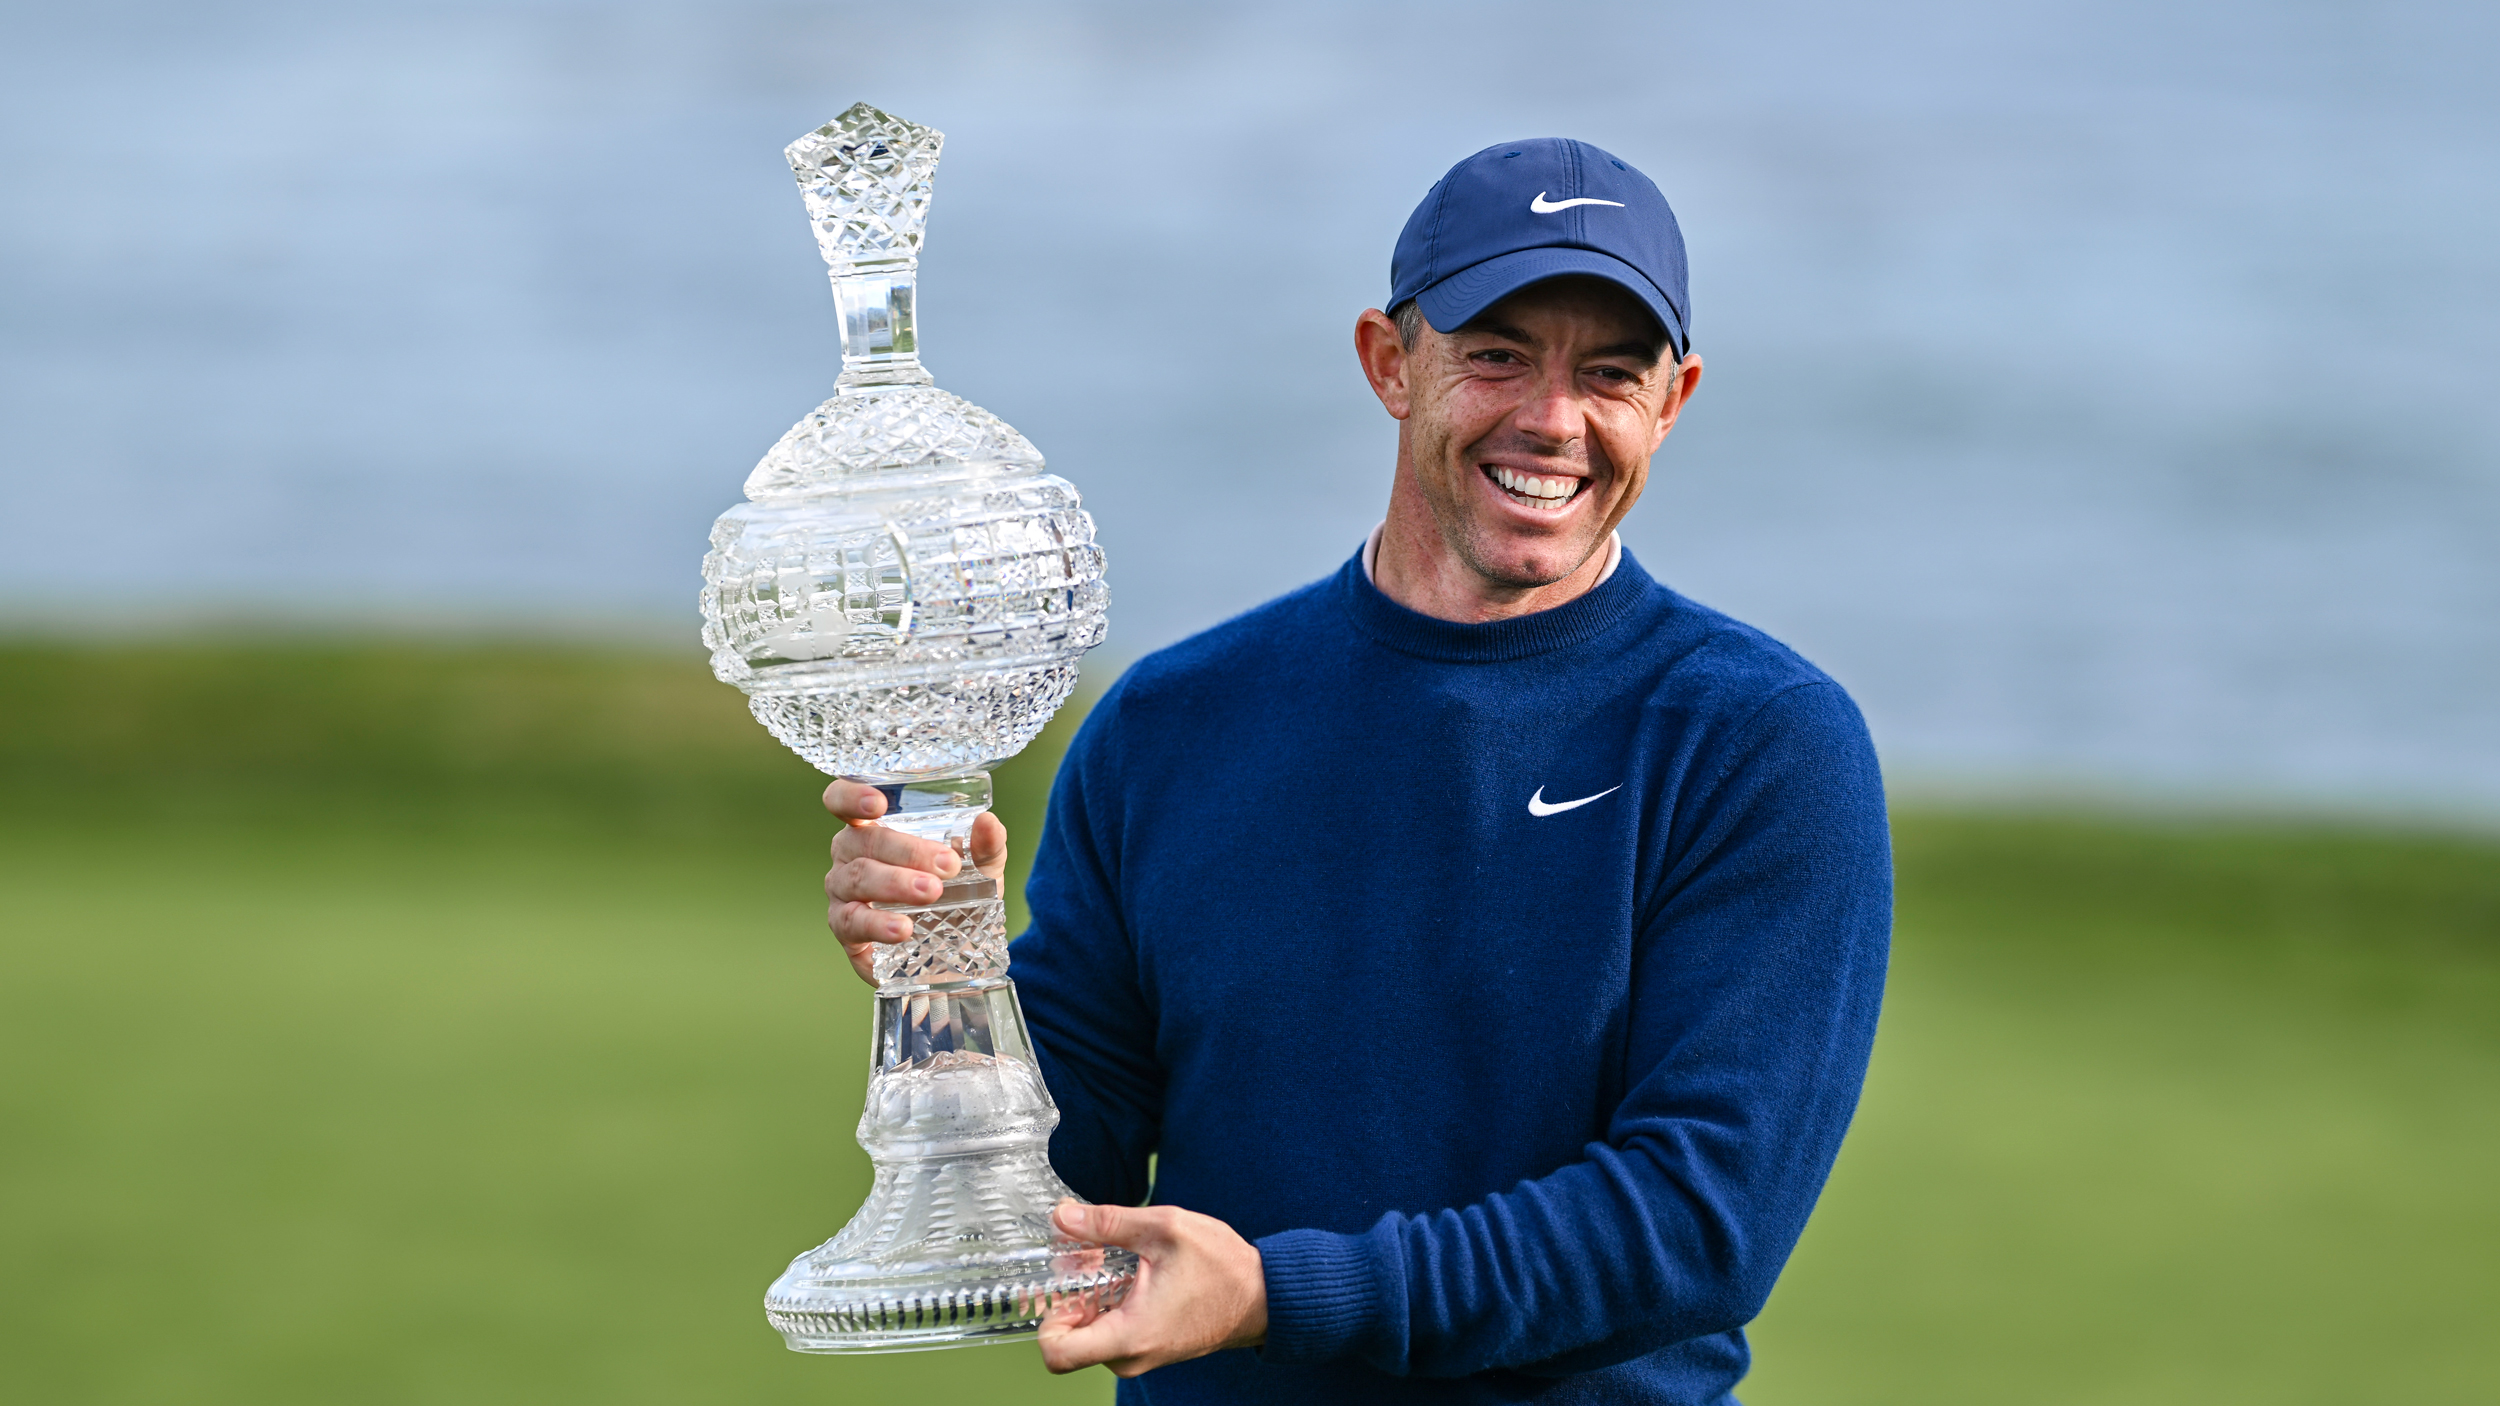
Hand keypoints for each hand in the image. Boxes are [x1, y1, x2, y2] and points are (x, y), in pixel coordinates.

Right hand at [821, 780, 1008, 985]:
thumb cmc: (955, 893)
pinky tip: (903, 928)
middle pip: (862, 840)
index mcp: (873, 827)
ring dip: (894, 883)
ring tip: (931, 893)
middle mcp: (849, 854)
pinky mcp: (844, 930)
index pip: (843, 800)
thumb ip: (984, 845)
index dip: (852, 796)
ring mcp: (842, 892)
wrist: (953, 948)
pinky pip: (852, 922)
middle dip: (906, 850)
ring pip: (856, 878)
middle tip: (947, 865)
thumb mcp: (978, 868)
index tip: (880, 803)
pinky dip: (878, 924)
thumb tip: (988, 822)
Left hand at [1037, 1200, 1266, 1376]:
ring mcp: (1140, 1356)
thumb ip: (1107, 1222)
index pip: (1057, 1354)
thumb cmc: (1223, 1267)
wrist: (1264, 1297)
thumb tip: (1062, 1215)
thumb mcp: (1164, 1229)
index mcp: (1130, 1334)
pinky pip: (1111, 1333)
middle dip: (1070, 1296)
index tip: (1060, 1286)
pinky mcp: (1148, 1349)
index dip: (1045, 1320)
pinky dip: (1110, 1303)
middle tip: (1090, 1258)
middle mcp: (1130, 1356)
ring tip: (1115, 1260)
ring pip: (1089, 1334)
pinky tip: (1131, 1273)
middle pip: (1069, 1338)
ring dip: (1091, 1297)